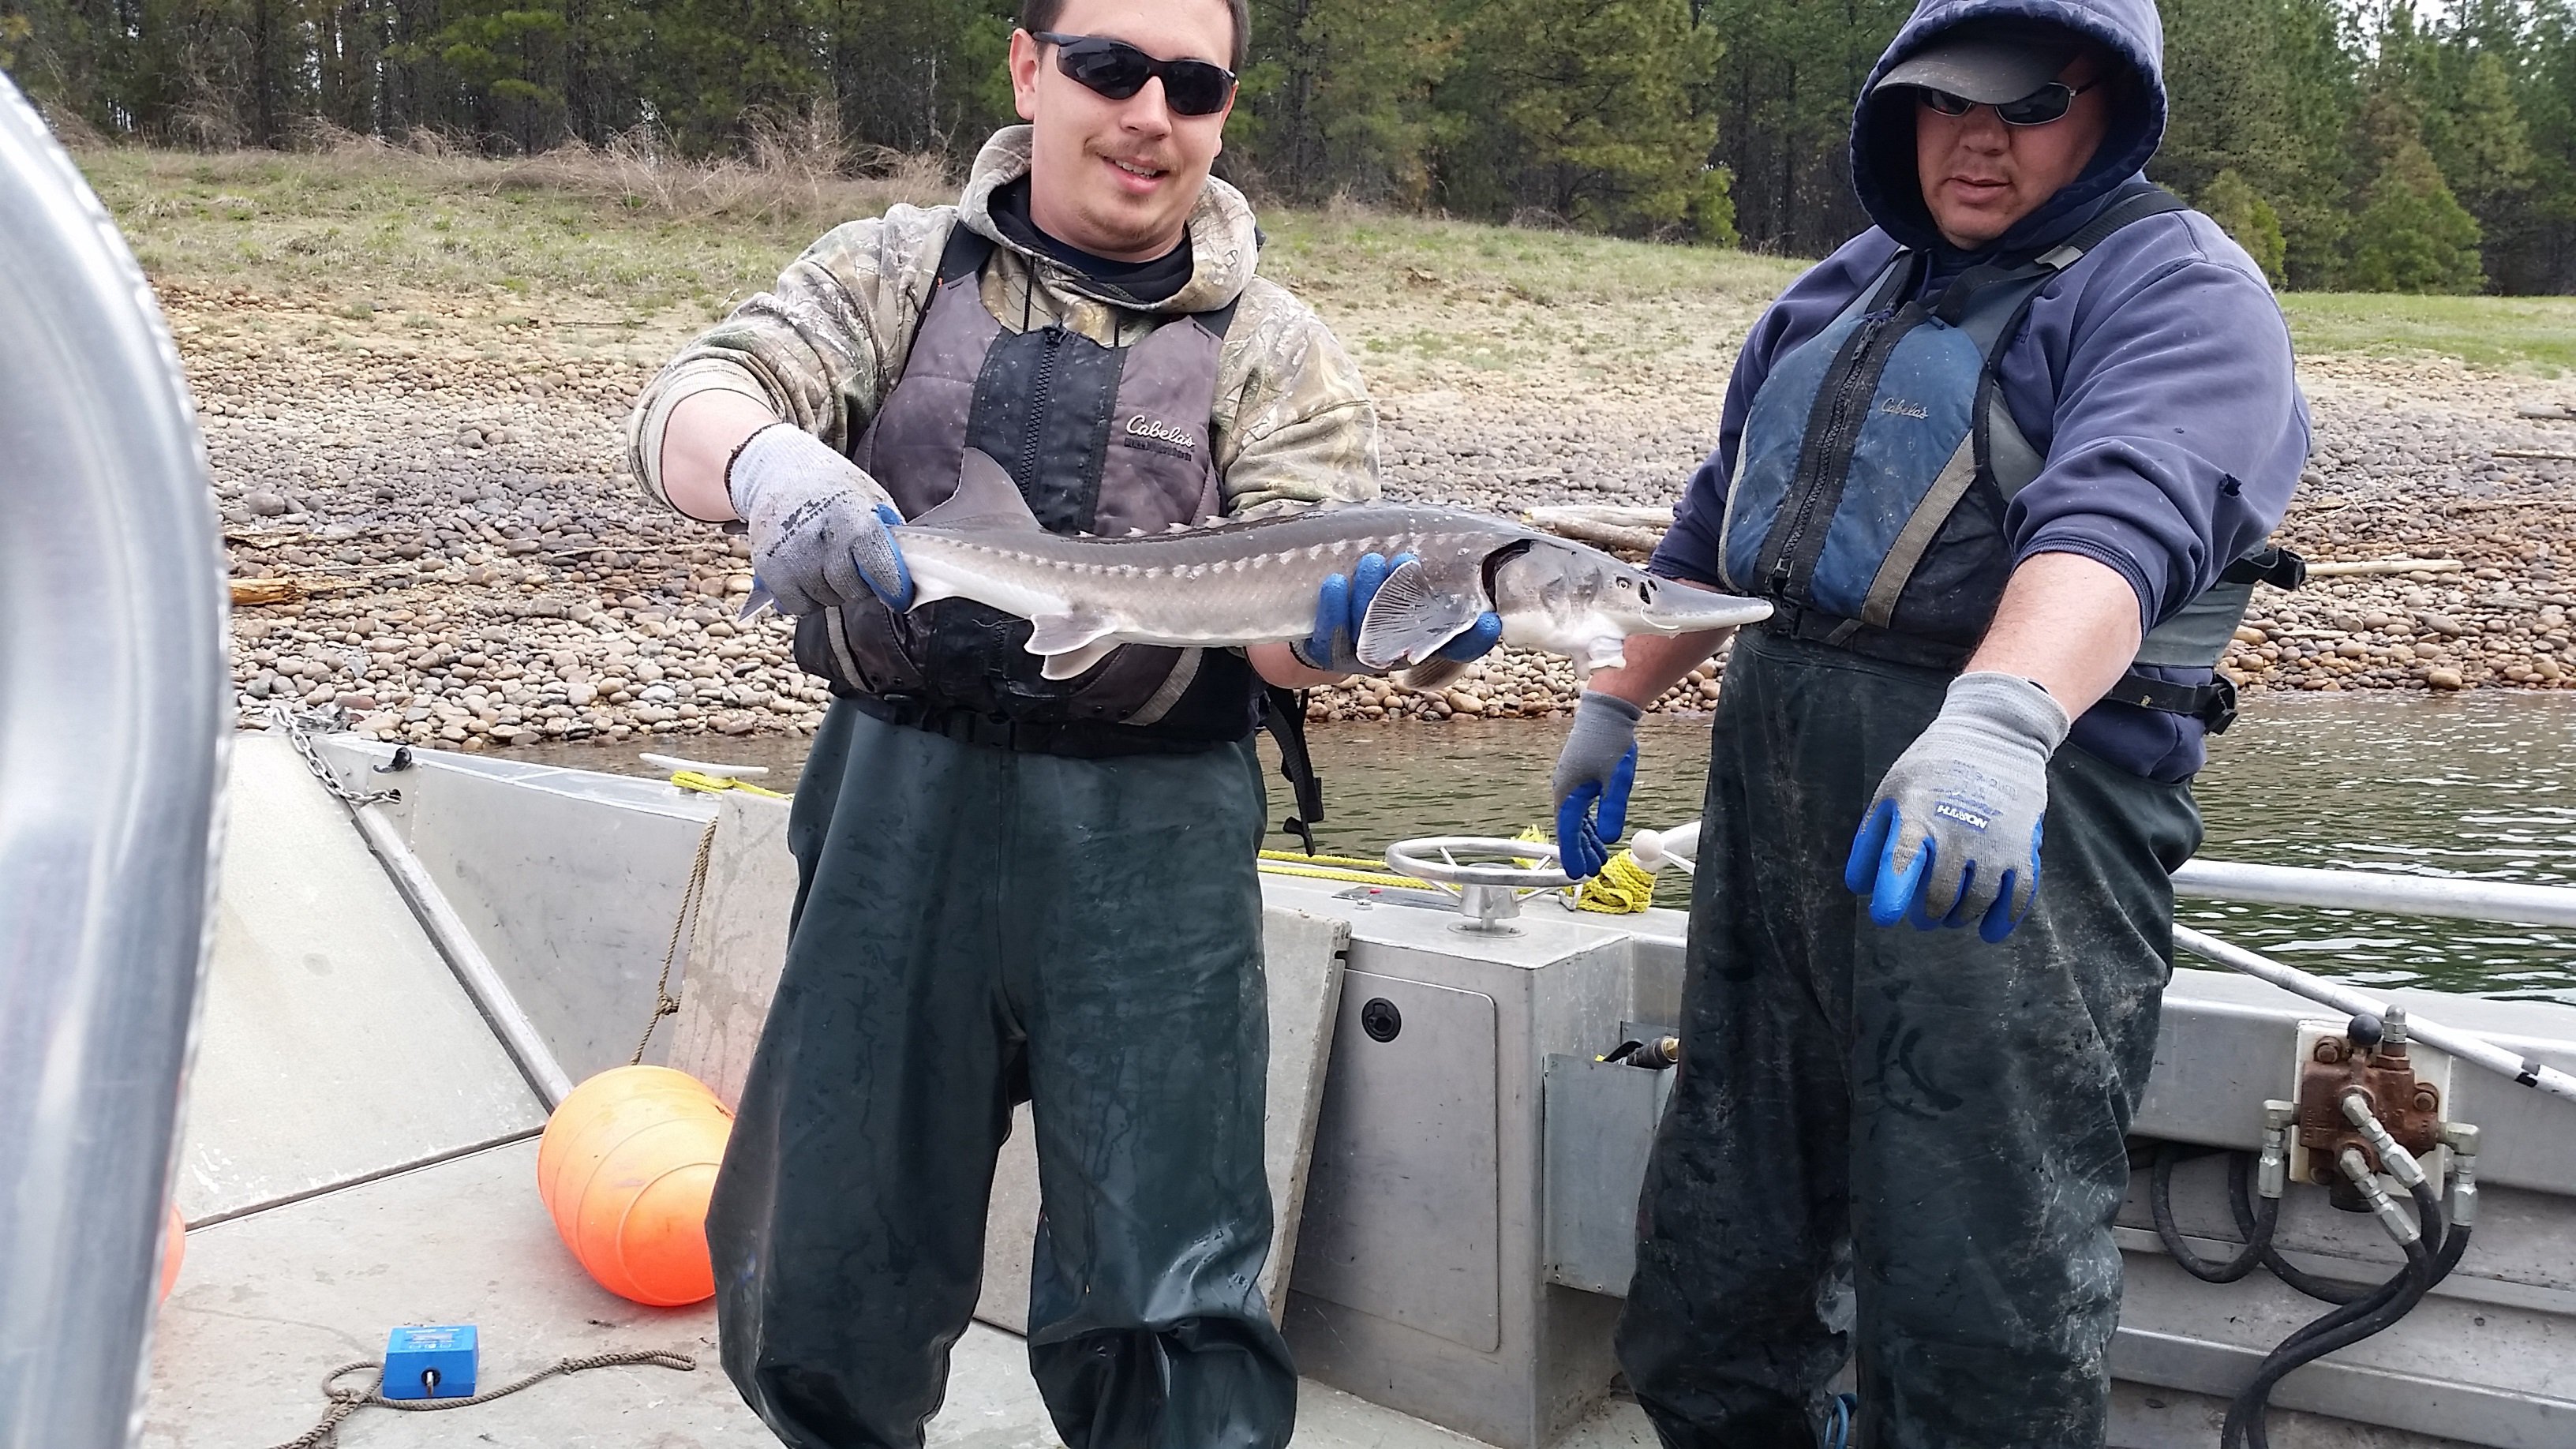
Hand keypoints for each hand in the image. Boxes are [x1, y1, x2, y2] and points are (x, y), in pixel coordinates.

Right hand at [725, 423, 911, 615]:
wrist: (780, 471)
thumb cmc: (832, 487)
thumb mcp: (871, 498)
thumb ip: (890, 537)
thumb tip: (908, 576)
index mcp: (852, 518)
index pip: (880, 569)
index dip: (893, 588)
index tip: (898, 596)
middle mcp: (820, 538)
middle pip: (853, 590)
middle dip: (858, 584)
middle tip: (850, 561)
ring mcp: (791, 555)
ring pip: (826, 601)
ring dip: (830, 590)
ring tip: (823, 559)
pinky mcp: (767, 569)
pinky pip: (798, 607)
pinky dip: (805, 597)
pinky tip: (804, 571)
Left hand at [1290, 552, 1502, 674]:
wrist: (1317, 631)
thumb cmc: (1372, 598)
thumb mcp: (1406, 586)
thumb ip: (1430, 574)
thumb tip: (1474, 540)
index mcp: (1422, 641)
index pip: (1459, 647)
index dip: (1477, 638)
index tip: (1490, 621)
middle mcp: (1396, 654)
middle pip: (1411, 638)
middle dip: (1411, 600)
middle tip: (1406, 559)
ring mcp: (1360, 657)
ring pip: (1368, 632)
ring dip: (1370, 594)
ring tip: (1371, 560)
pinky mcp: (1325, 654)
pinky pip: (1329, 636)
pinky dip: (1333, 606)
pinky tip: (1335, 581)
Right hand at [1551, 691, 1640, 879]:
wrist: (1607, 711)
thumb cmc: (1610, 742)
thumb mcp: (1616, 780)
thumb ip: (1612, 810)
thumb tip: (1609, 839)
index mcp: (1568, 793)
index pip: (1568, 832)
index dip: (1574, 855)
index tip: (1579, 874)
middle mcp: (1564, 790)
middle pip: (1570, 828)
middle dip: (1582, 850)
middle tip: (1594, 871)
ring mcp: (1571, 783)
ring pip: (1576, 819)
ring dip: (1586, 838)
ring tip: (1600, 856)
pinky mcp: (1579, 777)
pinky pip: (1580, 808)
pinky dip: (1588, 823)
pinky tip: (1598, 831)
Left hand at [1843, 672, 2068, 942]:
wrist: (1993, 737)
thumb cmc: (1931, 771)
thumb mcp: (1891, 792)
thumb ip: (1872, 840)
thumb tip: (1860, 887)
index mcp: (1917, 814)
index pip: (1901, 861)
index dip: (1891, 895)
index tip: (1884, 916)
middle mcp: (1956, 831)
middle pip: (1938, 896)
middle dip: (1926, 914)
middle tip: (1922, 914)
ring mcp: (1993, 841)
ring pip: (1975, 902)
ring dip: (1958, 917)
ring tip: (1949, 913)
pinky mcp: (2023, 846)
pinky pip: (2017, 896)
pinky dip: (2002, 920)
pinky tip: (1988, 930)